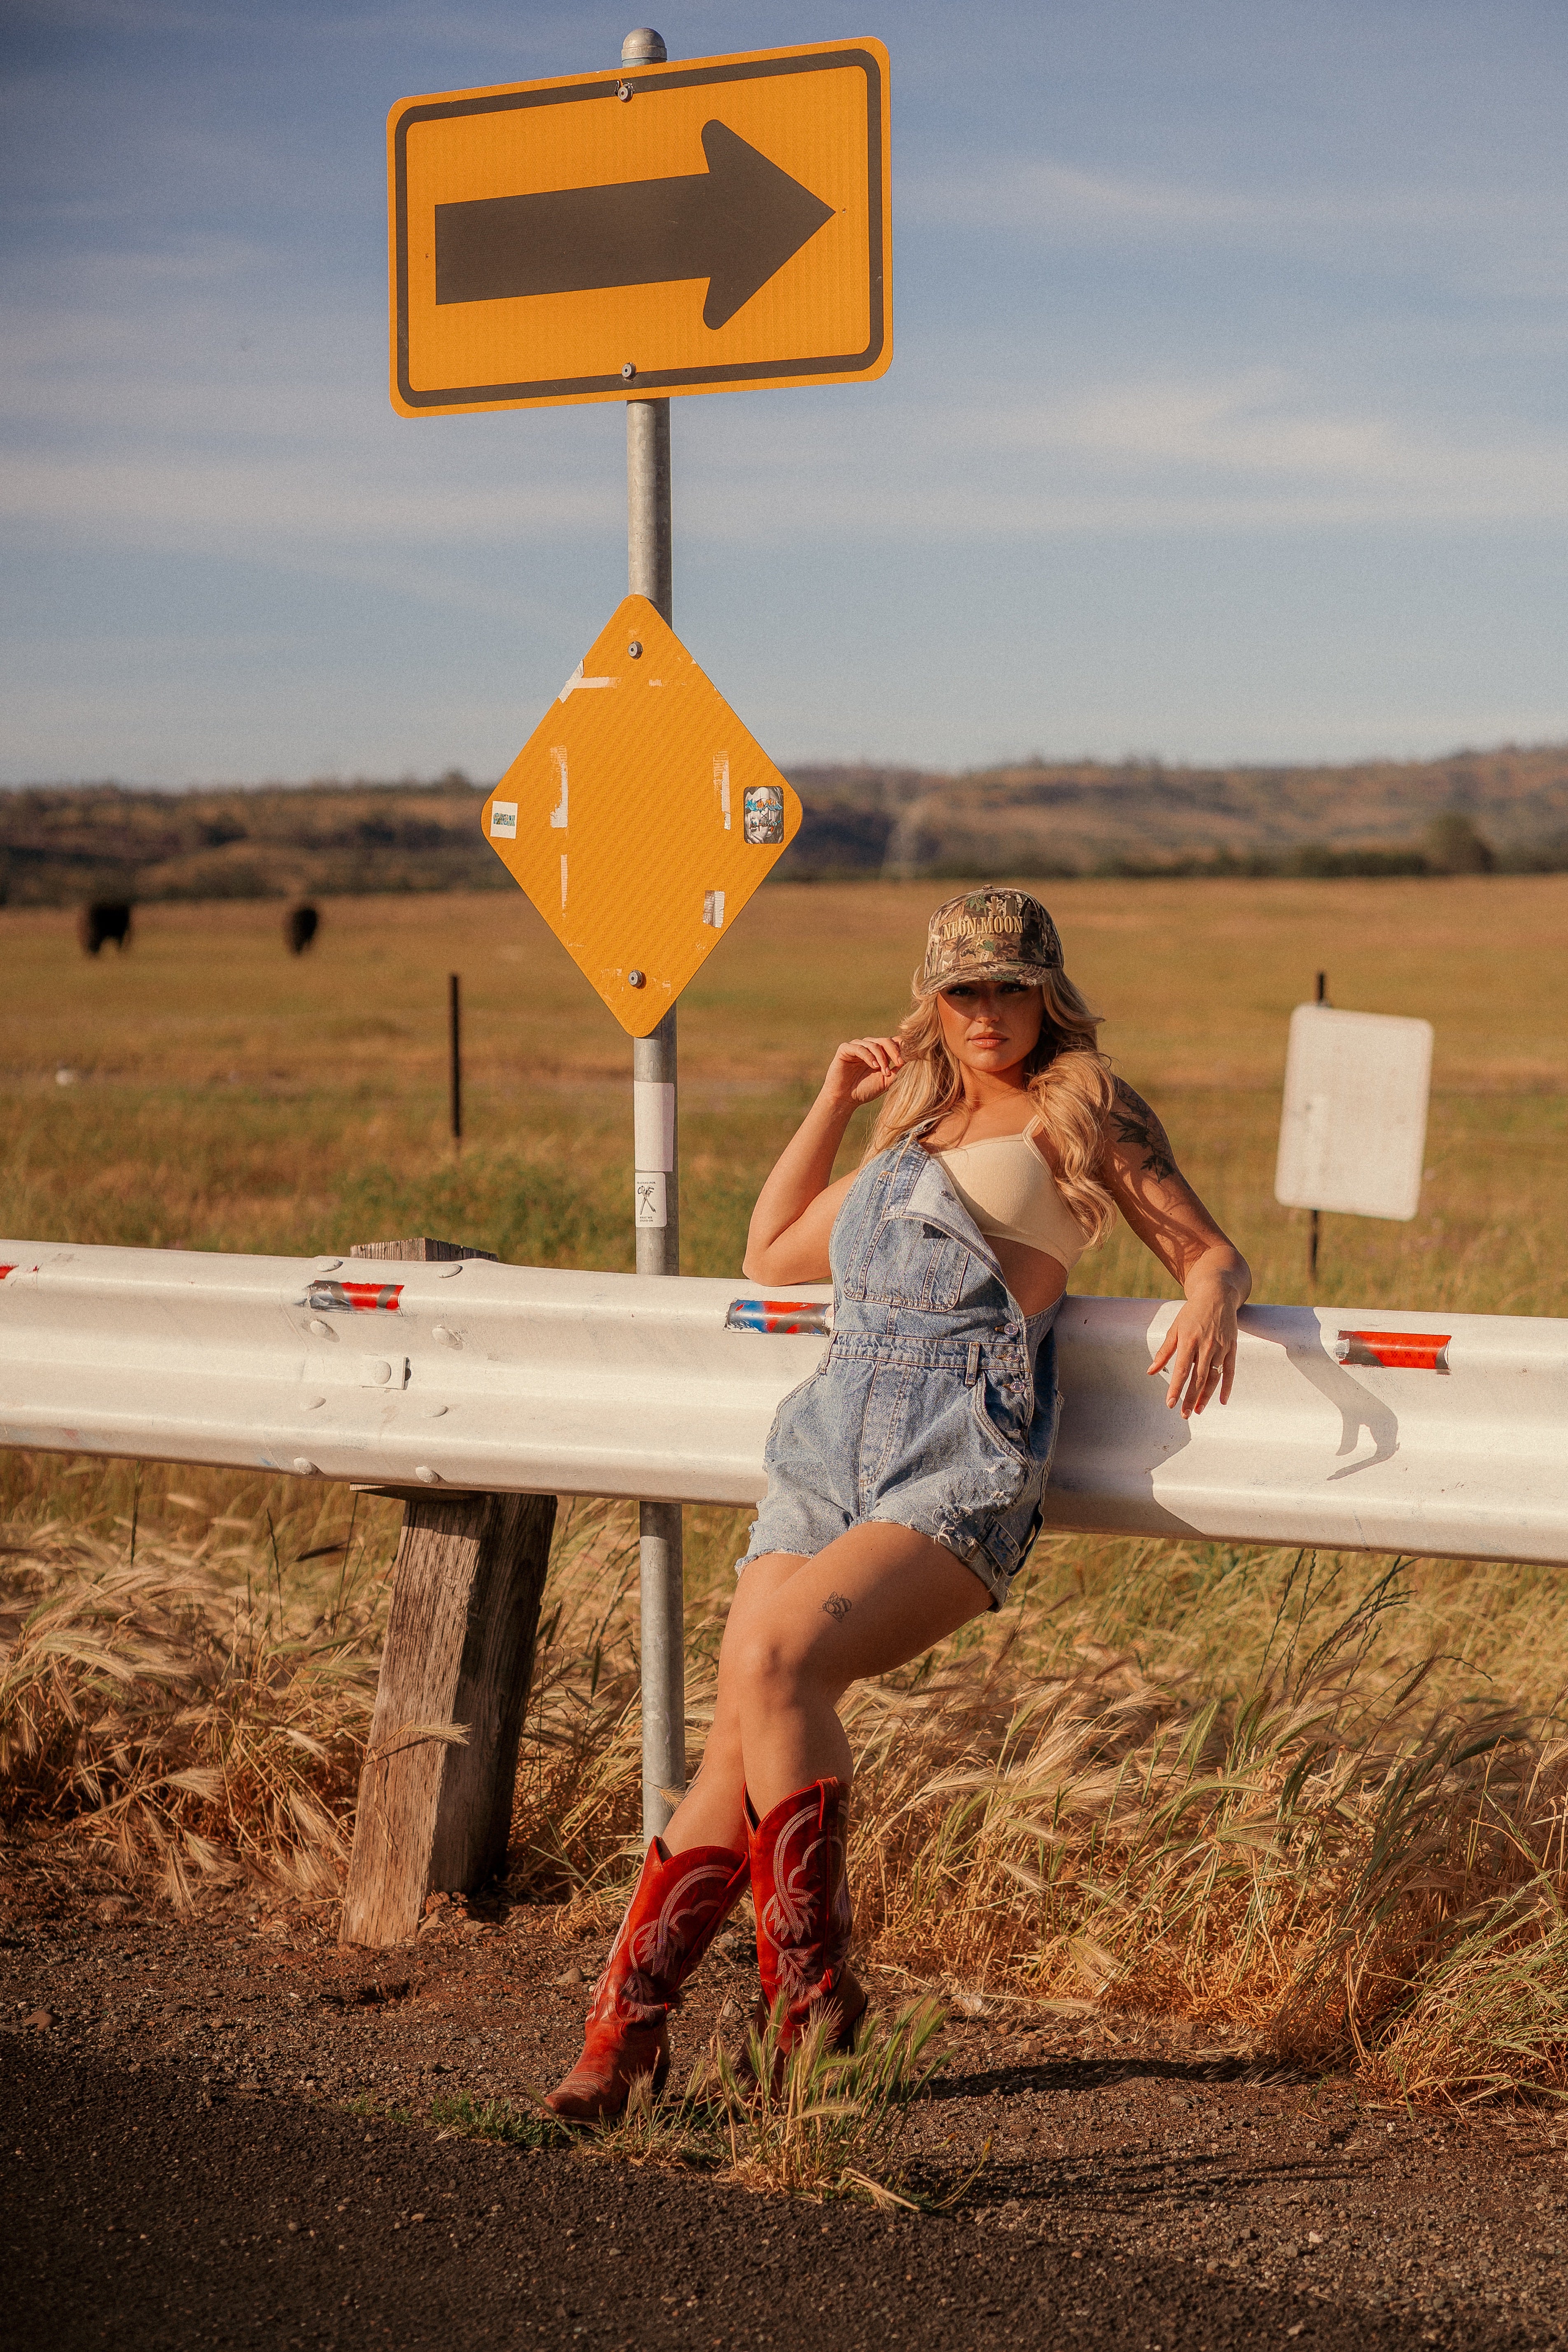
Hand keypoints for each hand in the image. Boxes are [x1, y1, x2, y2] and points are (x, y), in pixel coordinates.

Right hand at [825, 1035, 904, 1109]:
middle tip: (901, 1063)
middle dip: (895, 1051)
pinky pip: (859, 1048)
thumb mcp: (887, 1081)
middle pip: (886, 1040)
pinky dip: (868, 1056)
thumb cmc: (865, 1090)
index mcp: (881, 1052)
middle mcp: (869, 1046)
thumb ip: (898, 1072)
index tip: (912, 1059)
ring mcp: (857, 1046)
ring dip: (882, 1057)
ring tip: (884, 1071)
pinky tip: (874, 1066)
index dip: (903, 1048)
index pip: (894, 1042)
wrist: (845, 1099)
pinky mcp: (845, 1049)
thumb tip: (914, 1062)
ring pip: (874, 1044)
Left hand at [1147, 1289, 1237, 1417]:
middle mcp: (1205, 1346)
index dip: (1176, 1388)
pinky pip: (1230, 1371)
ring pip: (1213, 1377)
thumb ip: (1164, 1352)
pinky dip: (1226, 1387)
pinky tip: (1221, 1401)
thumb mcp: (1174, 1328)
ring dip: (1206, 1396)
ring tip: (1198, 1411)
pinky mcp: (1232, 1348)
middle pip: (1198, 1378)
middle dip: (1190, 1398)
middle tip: (1184, 1415)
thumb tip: (1151, 1371)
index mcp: (1188, 1340)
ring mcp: (1220, 1347)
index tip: (1170, 1403)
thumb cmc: (1191, 1313)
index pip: (1181, 1370)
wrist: (1217, 1295)